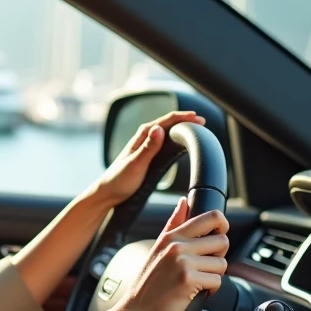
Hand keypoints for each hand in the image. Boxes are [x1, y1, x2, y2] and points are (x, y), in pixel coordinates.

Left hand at [90, 111, 204, 206]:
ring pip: (167, 132)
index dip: (184, 118)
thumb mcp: (135, 164)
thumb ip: (148, 148)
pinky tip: (181, 144)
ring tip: (196, 131)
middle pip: (168, 123)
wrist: (107, 193)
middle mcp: (144, 137)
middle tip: (202, 124)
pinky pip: (164, 142)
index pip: (167, 120)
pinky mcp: (147, 155)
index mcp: (142, 135)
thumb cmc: (118, 180)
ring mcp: (145, 145)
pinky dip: (175, 139)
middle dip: (185, 121)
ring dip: (181, 129)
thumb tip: (159, 129)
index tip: (199, 120)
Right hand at [109, 197, 229, 310]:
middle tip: (204, 267)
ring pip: (222, 263)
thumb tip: (184, 202)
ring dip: (214, 276)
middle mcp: (177, 245)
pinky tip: (196, 293)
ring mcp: (182, 261)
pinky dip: (211, 291)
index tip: (217, 238)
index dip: (222, 227)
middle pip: (222, 241)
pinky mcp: (188, 280)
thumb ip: (173, 224)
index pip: (211, 217)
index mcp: (171, 236)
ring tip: (197, 282)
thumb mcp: (156, 248)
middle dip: (218, 256)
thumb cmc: (146, 286)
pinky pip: (217, 281)